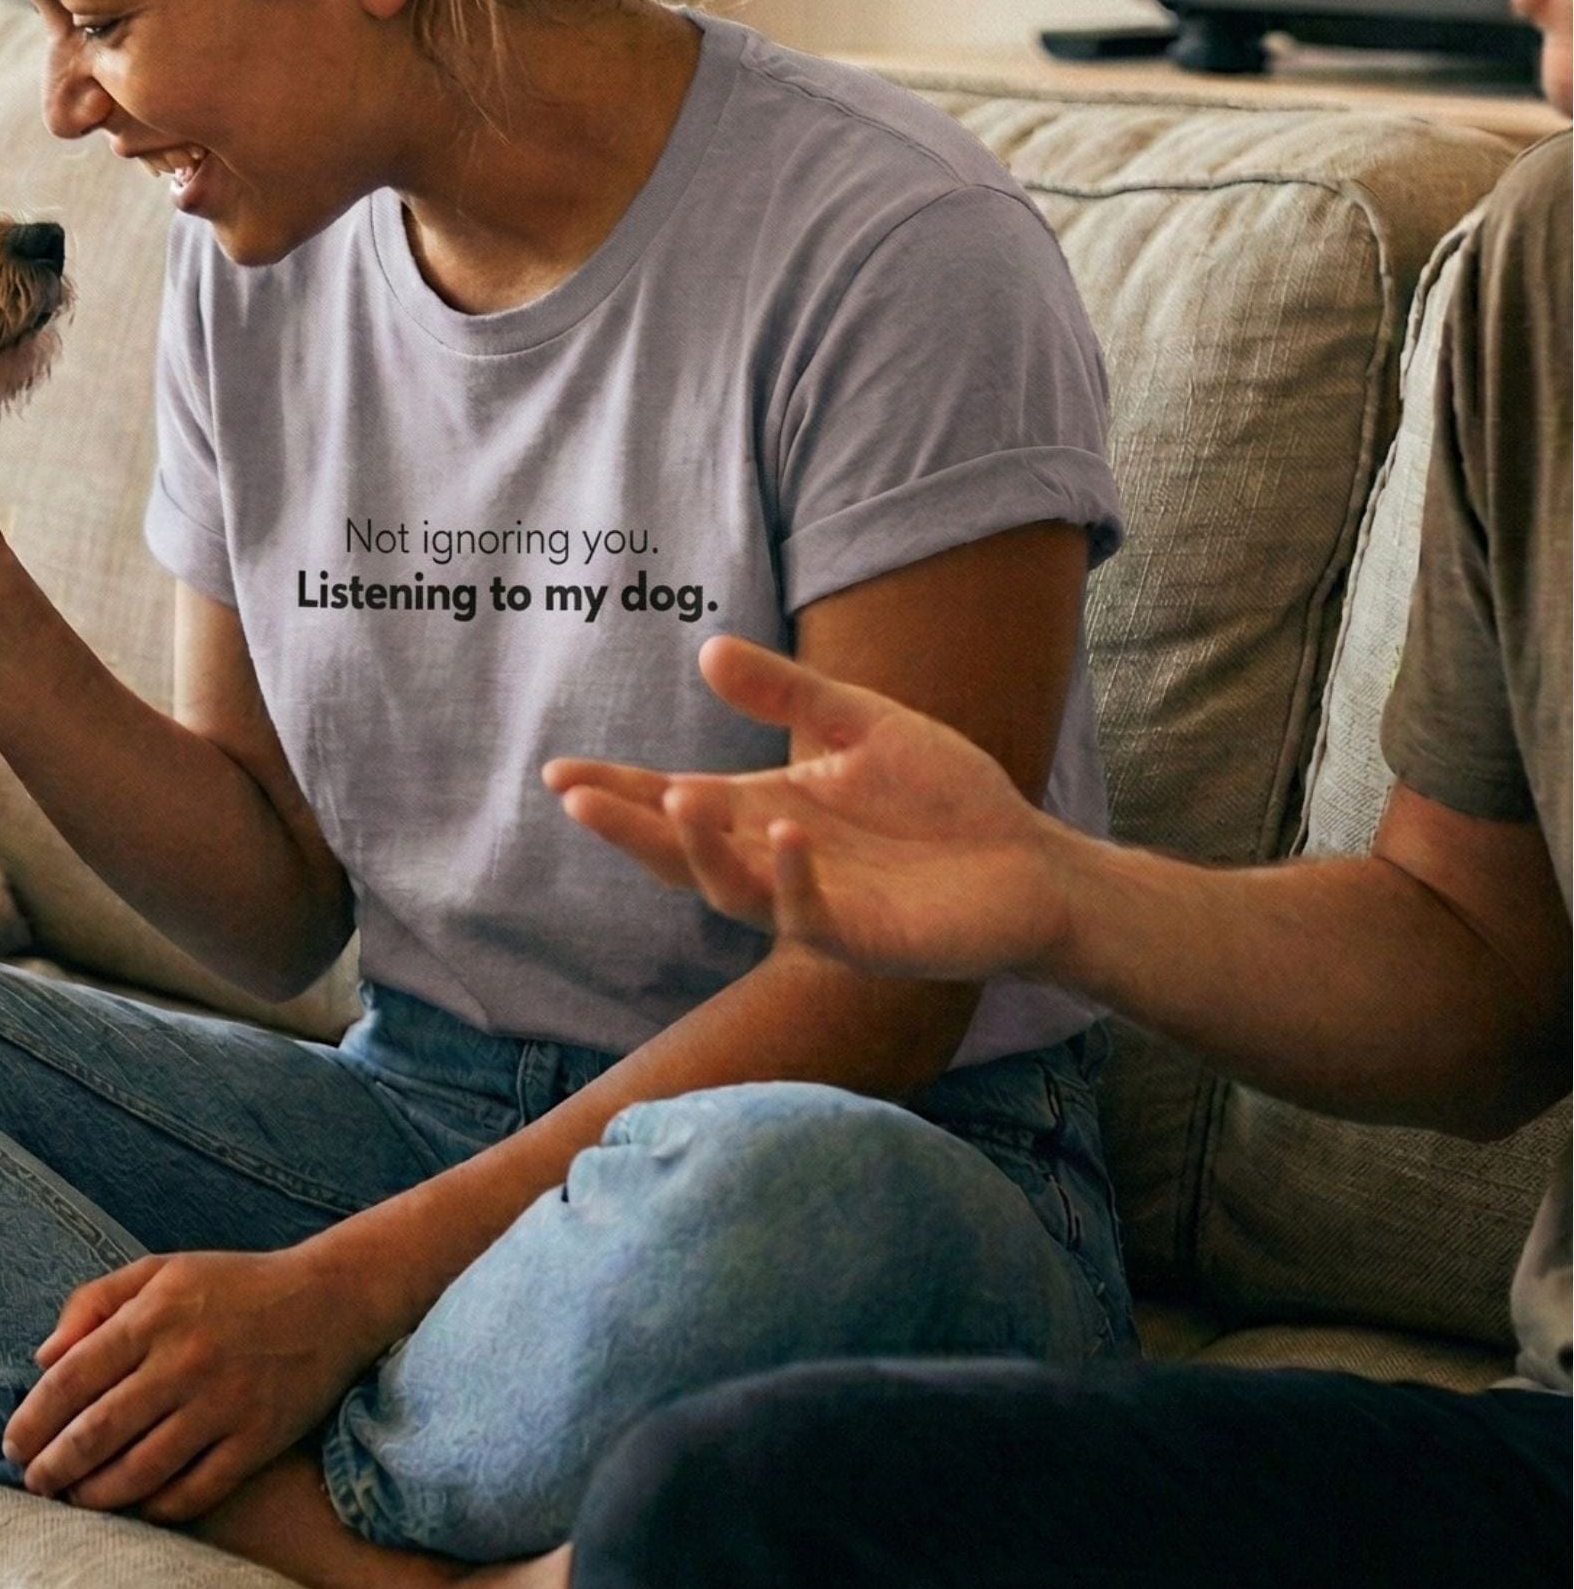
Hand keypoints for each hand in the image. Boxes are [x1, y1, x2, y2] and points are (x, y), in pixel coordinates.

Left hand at [2, 1242, 386, 1522]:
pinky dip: (156, 1507)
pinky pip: (194, 1490)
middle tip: (34, 1484)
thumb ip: (95, 1301)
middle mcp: (185, 1360)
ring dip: (96, 1495)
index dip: (34, 1418)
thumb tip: (42, 1357)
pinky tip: (135, 1507)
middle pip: (99, 1430)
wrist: (331, 1300)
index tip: (13, 1446)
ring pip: (141, 1469)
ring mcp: (224, 1404)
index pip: (73, 1377)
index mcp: (155, 1315)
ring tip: (74, 1501)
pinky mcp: (257, 1439)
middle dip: (54, 1467)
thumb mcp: (162, 1270)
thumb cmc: (234, 1285)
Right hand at [545, 634, 1079, 981]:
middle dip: (629, 826)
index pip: (674, 802)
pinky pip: (812, 914)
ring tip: (675, 797)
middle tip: (578, 798)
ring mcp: (812, 905)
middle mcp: (774, 863)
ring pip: (732, 889)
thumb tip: (708, 650)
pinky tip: (788, 834)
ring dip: (701, 849)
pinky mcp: (861, 938)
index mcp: (766, 814)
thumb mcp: (864, 724)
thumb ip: (791, 694)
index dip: (618, 791)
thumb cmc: (947, 800)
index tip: (558, 772)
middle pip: (681, 851)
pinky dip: (795, 879)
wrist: (1029, 864)